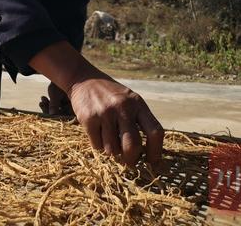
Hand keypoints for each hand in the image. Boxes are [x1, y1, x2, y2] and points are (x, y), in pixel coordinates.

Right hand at [28, 40, 163, 167]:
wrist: (84, 79)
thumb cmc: (111, 95)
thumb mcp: (130, 101)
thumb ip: (139, 121)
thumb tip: (146, 154)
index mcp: (138, 104)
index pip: (155, 132)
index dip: (155, 151)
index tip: (151, 161)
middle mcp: (123, 107)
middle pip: (132, 145)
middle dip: (131, 159)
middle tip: (128, 161)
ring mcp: (105, 113)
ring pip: (112, 149)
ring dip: (111, 151)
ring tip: (109, 140)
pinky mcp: (88, 118)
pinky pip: (97, 145)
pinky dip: (98, 145)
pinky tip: (97, 134)